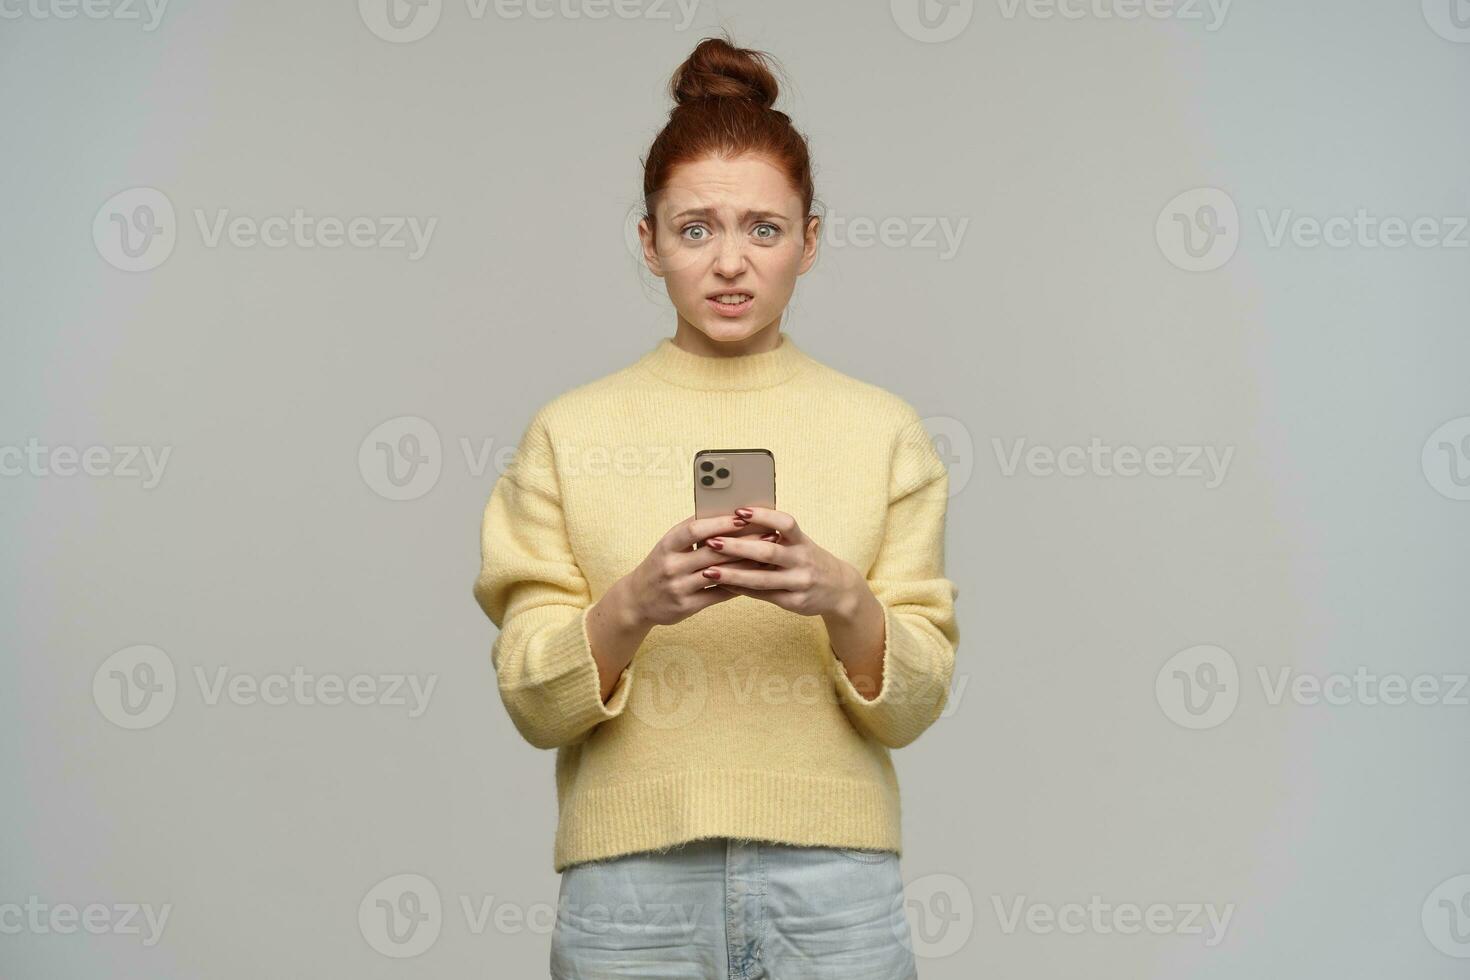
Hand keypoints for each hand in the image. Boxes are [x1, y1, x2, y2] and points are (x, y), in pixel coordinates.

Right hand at [617, 511, 769, 627]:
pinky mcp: (686, 606)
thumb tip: (726, 512)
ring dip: (746, 565)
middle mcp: (671, 565)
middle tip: (769, 536)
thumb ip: (692, 531)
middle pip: (712, 552)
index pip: (694, 529)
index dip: (720, 523)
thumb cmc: (661, 564)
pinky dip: (737, 586)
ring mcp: (678, 587)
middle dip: (743, 543)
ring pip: (719, 574)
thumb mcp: (669, 545)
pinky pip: (718, 595)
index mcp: (667, 544)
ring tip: (768, 557)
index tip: (744, 516)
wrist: (637, 600)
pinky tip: (755, 578)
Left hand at [699, 506, 862, 617]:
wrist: (840, 589)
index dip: (763, 516)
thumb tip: (736, 520)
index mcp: (802, 541)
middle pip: (768, 552)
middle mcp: (803, 560)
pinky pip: (764, 596)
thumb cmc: (809, 560)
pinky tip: (723, 584)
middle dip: (738, 547)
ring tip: (708, 570)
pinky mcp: (795, 602)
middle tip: (711, 541)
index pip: (785, 523)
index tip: (738, 511)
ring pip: (762, 579)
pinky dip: (741, 590)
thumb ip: (775, 535)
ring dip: (733, 574)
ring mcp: (800, 583)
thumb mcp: (799, 543)